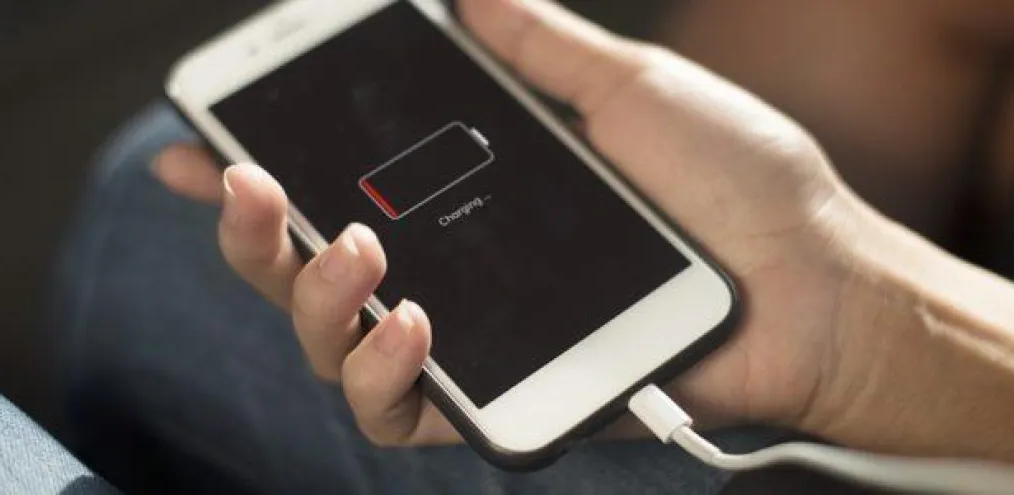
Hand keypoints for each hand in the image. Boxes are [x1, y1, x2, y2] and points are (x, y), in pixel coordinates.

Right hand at [155, 0, 867, 445]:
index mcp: (463, 205)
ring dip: (307, 295)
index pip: (333, 188)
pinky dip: (378, 370)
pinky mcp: (499, 401)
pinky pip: (398, 411)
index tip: (200, 142)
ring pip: (329, 345)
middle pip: (302, 271)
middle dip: (248, 231)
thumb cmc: (735, 188)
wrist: (813, 283)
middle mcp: (449, 274)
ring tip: (349, 245)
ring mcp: (468, 344)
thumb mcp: (628, 91)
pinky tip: (405, 317)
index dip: (254, 172)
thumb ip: (539, 47)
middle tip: (246, 182)